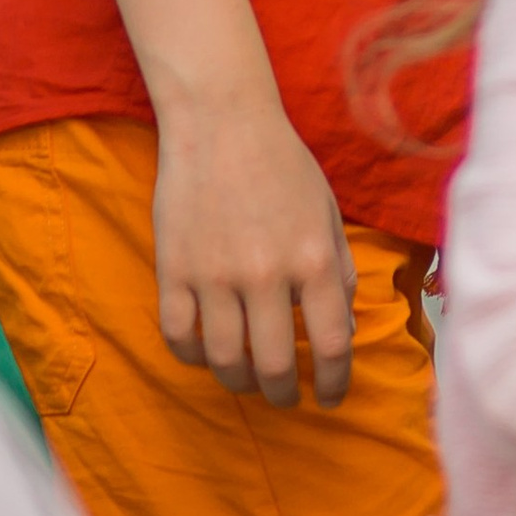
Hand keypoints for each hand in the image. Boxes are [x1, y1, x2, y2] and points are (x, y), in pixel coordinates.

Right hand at [152, 92, 358, 407]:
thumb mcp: (327, 214)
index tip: (329, 396)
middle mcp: (266, 273)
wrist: (222, 120)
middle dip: (282, 393)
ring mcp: (215, 274)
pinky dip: (193, 355)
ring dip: (238, 380)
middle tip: (284, 395)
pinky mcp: (174, 268)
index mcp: (313, 259)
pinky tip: (206, 351)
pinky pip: (179, 335)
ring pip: (224, 360)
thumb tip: (341, 329)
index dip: (334, 383)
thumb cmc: (282, 164)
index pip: (331, 345)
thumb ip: (339, 272)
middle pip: (274, 365)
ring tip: (246, 377)